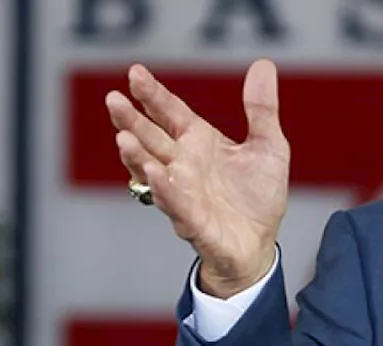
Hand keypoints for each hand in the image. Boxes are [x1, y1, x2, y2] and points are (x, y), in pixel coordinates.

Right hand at [106, 59, 289, 297]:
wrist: (259, 243)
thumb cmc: (258, 196)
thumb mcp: (269, 146)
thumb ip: (262, 109)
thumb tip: (263, 65)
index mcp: (199, 142)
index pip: (171, 112)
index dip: (153, 94)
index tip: (135, 72)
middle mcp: (183, 165)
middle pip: (151, 137)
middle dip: (131, 120)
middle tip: (113, 99)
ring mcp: (183, 192)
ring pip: (152, 170)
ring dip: (136, 155)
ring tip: (123, 138)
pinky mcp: (192, 220)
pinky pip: (174, 204)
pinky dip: (163, 189)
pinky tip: (152, 173)